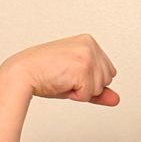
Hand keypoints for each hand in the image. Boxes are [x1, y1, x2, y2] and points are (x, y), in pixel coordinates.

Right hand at [2, 34, 118, 105]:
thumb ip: (98, 89)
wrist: (23, 73)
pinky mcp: (82, 68)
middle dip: (88, 87)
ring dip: (82, 91)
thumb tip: (116, 99)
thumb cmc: (45, 74)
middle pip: (107, 81)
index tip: (71, 74)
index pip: (109, 73)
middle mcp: (90, 45)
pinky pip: (88, 95)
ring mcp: (87, 55)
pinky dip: (76, 96)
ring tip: (64, 79)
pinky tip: (62, 83)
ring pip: (100, 88)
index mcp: (89, 42)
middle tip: (67, 78)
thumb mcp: (77, 80)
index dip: (90, 81)